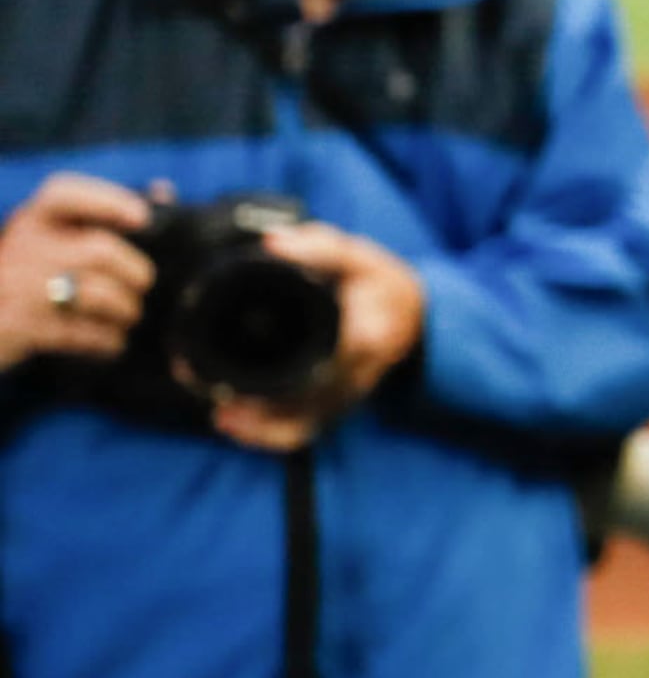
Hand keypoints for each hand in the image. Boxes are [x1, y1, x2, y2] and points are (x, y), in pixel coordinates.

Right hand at [0, 175, 154, 370]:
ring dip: (125, 309)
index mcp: (32, 220)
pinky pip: (82, 333)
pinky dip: (107, 339)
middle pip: (99, 251)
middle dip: (135, 272)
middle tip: (142, 284)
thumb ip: (102, 214)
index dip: (108, 201)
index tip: (142, 218)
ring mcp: (19, 287)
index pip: (63, 194)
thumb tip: (163, 190)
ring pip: (97, 295)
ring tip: (128, 314)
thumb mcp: (52, 238)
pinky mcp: (20, 326)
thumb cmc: (31, 276)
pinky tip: (111, 340)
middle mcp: (22, 247)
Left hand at [206, 222, 424, 452]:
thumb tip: (273, 243)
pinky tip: (234, 423)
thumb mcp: (360, 257)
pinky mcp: (332, 405)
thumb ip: (321, 247)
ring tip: (222, 416)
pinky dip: (269, 434)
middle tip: (212, 395)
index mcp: (366, 335)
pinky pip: (303, 430)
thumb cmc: (379, 284)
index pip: (329, 360)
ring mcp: (344, 395)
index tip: (244, 360)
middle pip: (310, 405)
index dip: (287, 370)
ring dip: (261, 428)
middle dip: (261, 410)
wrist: (407, 315)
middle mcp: (357, 374)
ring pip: (305, 425)